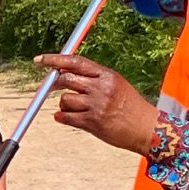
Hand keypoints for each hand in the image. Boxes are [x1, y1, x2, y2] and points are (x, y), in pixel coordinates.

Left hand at [37, 53, 159, 156]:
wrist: (147, 129)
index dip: (55, 59)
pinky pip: (65, 117)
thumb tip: (66, 71)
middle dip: (54, 83)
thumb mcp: (116, 85)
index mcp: (107, 75)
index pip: (76, 62)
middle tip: (51, 86)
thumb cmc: (130, 107)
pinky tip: (67, 118)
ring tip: (76, 109)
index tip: (40, 60)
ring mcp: (96, 106)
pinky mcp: (92, 123)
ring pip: (64, 99)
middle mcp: (101, 88)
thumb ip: (94, 78)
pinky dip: (62, 117)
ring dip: (64, 104)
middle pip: (66, 79)